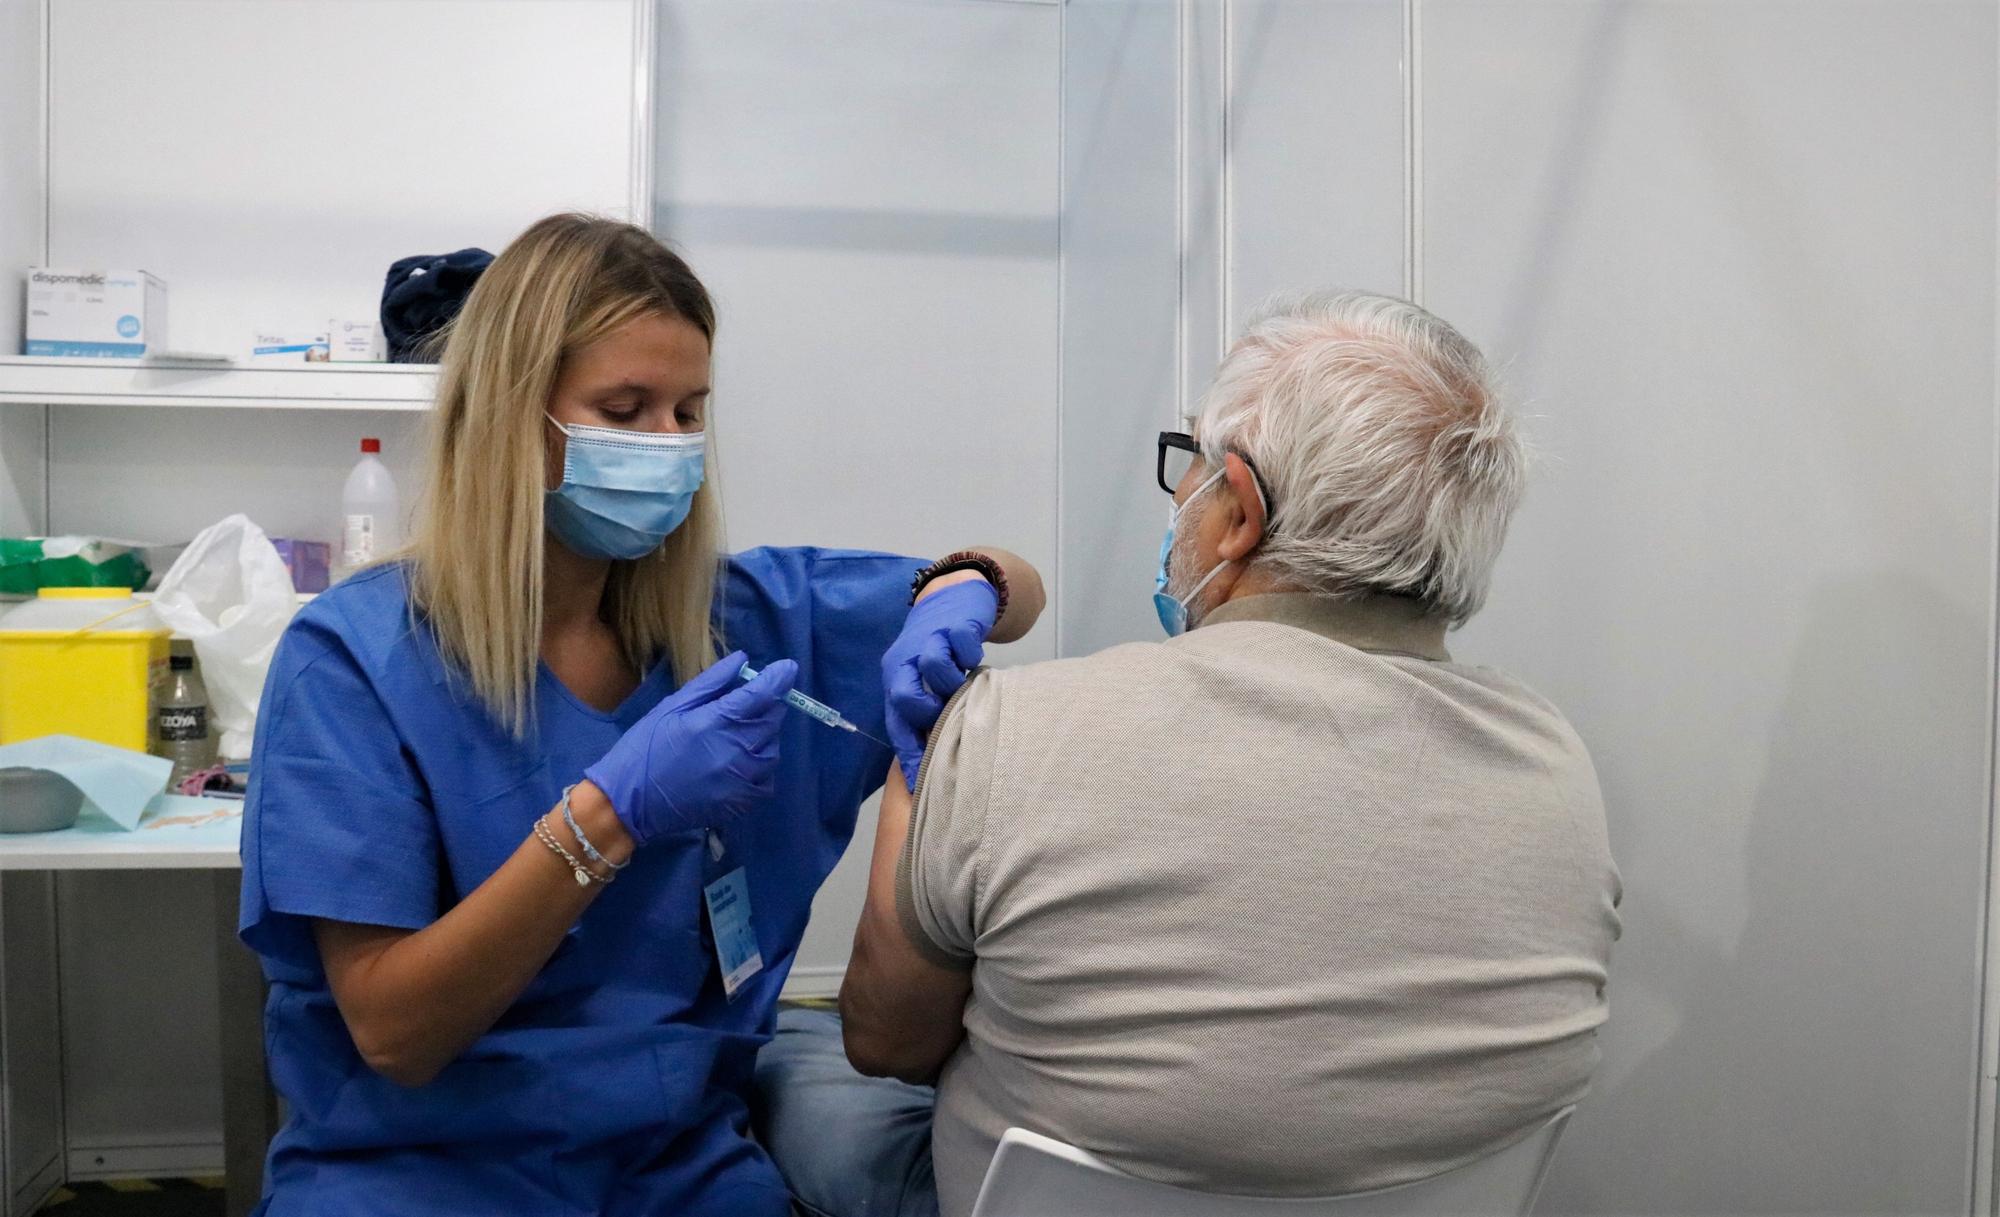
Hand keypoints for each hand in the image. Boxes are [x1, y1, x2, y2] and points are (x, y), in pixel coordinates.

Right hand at [584, 651, 798, 845]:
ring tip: (740, 736)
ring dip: (764, 739)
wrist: (628, 802)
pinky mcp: (738, 804)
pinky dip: (760, 769)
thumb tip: (743, 660)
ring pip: (772, 751)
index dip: (779, 678)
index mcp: (715, 722)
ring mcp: (739, 780)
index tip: (788, 668)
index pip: (761, 695)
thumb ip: (711, 683)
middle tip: (751, 705)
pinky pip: (766, 781)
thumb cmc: (646, 747)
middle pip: (771, 721)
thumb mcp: (672, 707)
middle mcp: (734, 750)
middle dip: (768, 707)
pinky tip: (741, 764)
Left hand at [882, 579, 996, 789]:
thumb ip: (924, 708)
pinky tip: (973, 657)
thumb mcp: (922, 676)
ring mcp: (929, 639)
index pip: (895, 721)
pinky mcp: (955, 623)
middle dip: (927, 714)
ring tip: (963, 684)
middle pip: (903, 695)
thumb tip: (931, 758)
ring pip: (932, 667)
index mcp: (895, 677)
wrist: (951, 593)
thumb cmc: (936, 645)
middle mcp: (905, 660)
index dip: (907, 753)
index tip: (920, 782)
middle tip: (946, 717)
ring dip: (951, 681)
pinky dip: (971, 654)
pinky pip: (962, 644)